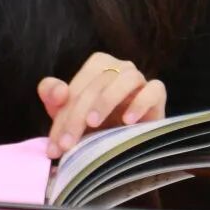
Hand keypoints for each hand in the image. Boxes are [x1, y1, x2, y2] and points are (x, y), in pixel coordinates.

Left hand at [37, 51, 165, 159]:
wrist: (125, 141)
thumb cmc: (95, 123)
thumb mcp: (67, 112)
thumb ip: (52, 95)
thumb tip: (60, 91)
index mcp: (97, 65)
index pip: (77, 87)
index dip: (63, 116)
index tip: (56, 145)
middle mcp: (119, 67)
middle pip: (97, 85)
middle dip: (78, 115)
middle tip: (68, 143)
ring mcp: (140, 78)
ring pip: (125, 79)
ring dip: (106, 100)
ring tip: (93, 124)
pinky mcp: (157, 94)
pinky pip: (154, 90)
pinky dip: (140, 103)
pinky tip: (128, 120)